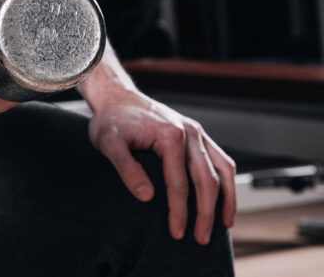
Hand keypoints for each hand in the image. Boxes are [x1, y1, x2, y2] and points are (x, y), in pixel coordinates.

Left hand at [88, 88, 236, 244]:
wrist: (117, 98)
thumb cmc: (111, 119)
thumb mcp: (108, 143)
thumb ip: (126, 168)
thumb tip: (146, 196)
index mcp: (170, 136)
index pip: (179, 183)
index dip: (179, 211)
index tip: (177, 232)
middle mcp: (190, 133)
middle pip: (207, 179)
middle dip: (206, 212)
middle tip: (201, 237)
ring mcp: (196, 132)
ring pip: (223, 168)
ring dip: (226, 198)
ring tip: (225, 224)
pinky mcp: (196, 134)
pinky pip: (220, 158)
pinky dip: (225, 179)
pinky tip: (224, 197)